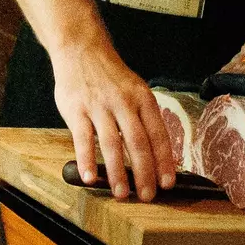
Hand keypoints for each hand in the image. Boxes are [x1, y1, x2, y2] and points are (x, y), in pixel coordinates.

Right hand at [52, 34, 174, 201]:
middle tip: (147, 196)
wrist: (81, 48)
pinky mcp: (77, 109)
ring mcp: (100, 106)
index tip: (168, 183)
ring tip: (121, 194)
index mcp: (143, 99)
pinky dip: (87, 160)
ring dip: (118, 172)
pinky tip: (89, 178)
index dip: (164, 161)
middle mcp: (124, 103)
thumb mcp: (135, 90)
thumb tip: (157, 153)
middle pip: (138, 143)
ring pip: (112, 144)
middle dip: (145, 173)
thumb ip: (143, 118)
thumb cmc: (110, 75)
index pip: (158, 135)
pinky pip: (83, 138)